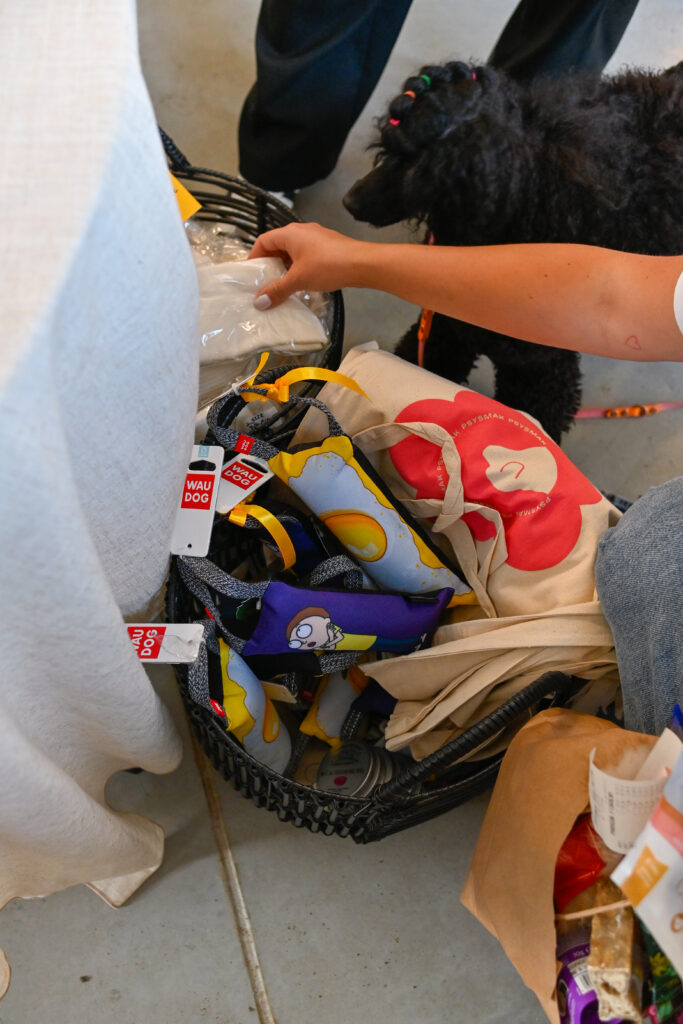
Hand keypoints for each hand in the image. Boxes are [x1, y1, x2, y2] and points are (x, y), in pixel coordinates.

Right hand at [249, 222, 364, 307]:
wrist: (363, 263)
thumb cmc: (327, 265)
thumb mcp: (299, 279)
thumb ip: (277, 290)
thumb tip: (259, 302)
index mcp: (290, 233)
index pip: (263, 240)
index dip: (255, 256)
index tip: (253, 273)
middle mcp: (301, 231)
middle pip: (278, 245)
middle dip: (271, 263)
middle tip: (267, 281)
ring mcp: (317, 237)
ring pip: (294, 250)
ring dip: (287, 266)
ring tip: (284, 284)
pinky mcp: (328, 245)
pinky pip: (307, 254)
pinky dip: (301, 266)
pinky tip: (304, 281)